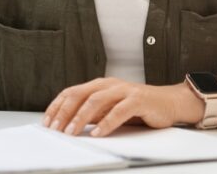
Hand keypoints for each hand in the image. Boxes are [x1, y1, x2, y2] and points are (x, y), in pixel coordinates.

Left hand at [42, 78, 199, 136]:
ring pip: (96, 101)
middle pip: (79, 95)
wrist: (170, 102)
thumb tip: (68, 123)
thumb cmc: (138, 107)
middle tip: (55, 129)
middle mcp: (109, 84)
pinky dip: (106, 123)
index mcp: (99, 85)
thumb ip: (92, 113)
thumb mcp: (110, 109)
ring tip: (71, 131)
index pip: (71, 92)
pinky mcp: (138, 99)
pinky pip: (119, 111)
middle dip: (64, 112)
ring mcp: (123, 90)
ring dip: (81, 118)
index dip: (57, 106)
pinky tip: (98, 133)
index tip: (47, 122)